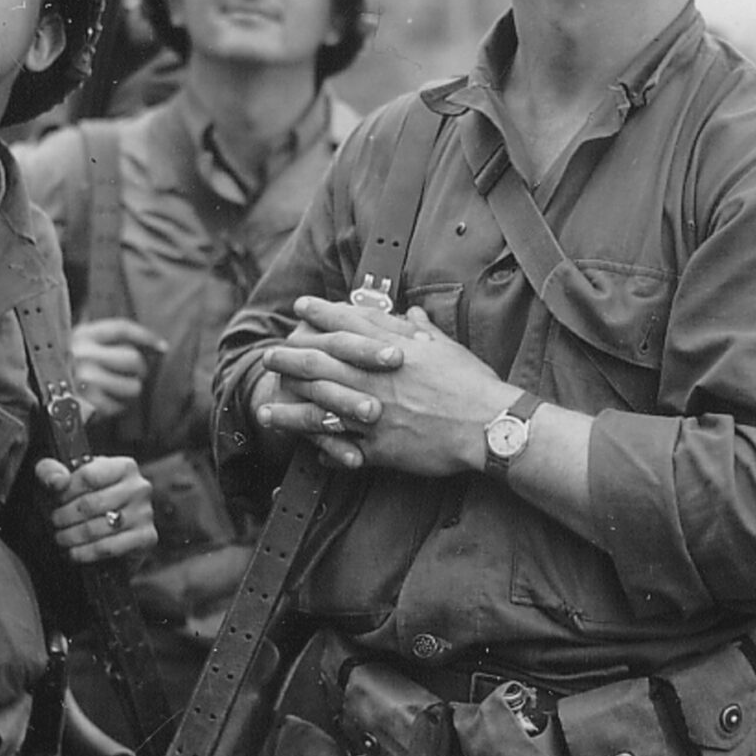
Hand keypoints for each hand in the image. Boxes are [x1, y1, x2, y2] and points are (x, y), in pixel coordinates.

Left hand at [37, 455, 158, 564]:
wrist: (109, 529)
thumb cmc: (86, 498)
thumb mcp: (66, 479)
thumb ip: (51, 471)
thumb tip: (57, 482)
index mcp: (124, 467)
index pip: (88, 476)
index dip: (65, 491)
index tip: (54, 500)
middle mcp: (139, 487)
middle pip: (90, 504)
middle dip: (64, 516)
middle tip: (54, 522)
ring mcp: (145, 514)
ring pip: (97, 528)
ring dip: (71, 536)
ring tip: (60, 537)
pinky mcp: (146, 538)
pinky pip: (108, 548)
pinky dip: (85, 553)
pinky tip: (73, 552)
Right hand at [70, 317, 166, 418]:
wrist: (33, 396)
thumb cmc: (63, 371)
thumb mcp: (79, 346)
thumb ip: (108, 342)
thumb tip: (158, 348)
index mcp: (82, 335)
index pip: (122, 329)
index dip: (146, 337)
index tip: (162, 347)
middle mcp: (83, 354)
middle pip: (133, 359)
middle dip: (139, 371)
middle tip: (133, 377)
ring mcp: (85, 379)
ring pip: (133, 386)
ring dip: (130, 392)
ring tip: (116, 392)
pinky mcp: (87, 402)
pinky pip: (119, 407)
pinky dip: (117, 408)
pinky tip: (106, 404)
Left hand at [258, 297, 505, 475]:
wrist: (488, 425)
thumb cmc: (472, 384)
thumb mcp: (446, 348)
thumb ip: (421, 331)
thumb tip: (408, 313)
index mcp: (392, 350)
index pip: (347, 325)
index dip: (320, 314)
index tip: (300, 308)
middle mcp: (375, 378)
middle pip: (321, 363)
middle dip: (290, 358)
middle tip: (270, 357)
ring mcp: (374, 413)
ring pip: (320, 407)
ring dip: (290, 407)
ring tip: (267, 407)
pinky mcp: (380, 446)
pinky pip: (341, 447)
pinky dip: (321, 446)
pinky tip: (304, 446)